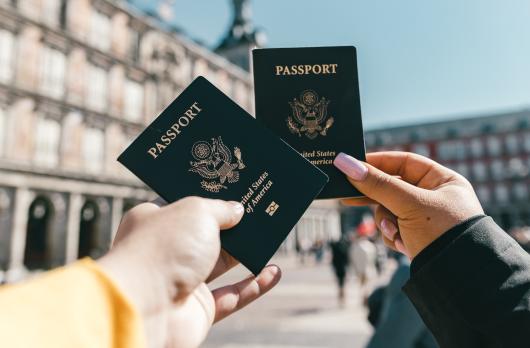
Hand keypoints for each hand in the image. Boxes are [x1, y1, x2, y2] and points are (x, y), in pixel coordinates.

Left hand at [97, 197, 281, 347]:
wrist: (145, 308)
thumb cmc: (163, 249)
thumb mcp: (197, 211)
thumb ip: (221, 209)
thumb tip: (237, 210)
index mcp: (154, 221)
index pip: (183, 203)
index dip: (208, 195)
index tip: (232, 186)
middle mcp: (166, 251)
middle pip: (206, 234)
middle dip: (232, 224)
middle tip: (258, 209)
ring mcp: (182, 281)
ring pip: (221, 264)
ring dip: (246, 252)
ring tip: (271, 235)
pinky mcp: (198, 310)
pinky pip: (232, 296)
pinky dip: (254, 286)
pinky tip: (274, 272)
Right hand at [334, 151, 483, 257]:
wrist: (459, 279)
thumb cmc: (442, 233)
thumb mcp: (408, 204)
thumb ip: (377, 184)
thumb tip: (345, 163)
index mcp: (442, 181)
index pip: (404, 162)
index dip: (378, 162)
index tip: (352, 165)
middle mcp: (435, 197)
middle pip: (392, 188)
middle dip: (376, 198)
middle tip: (348, 197)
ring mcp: (425, 218)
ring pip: (388, 210)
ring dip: (386, 222)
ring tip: (395, 233)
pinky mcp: (417, 237)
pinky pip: (393, 229)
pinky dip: (394, 236)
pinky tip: (403, 245)